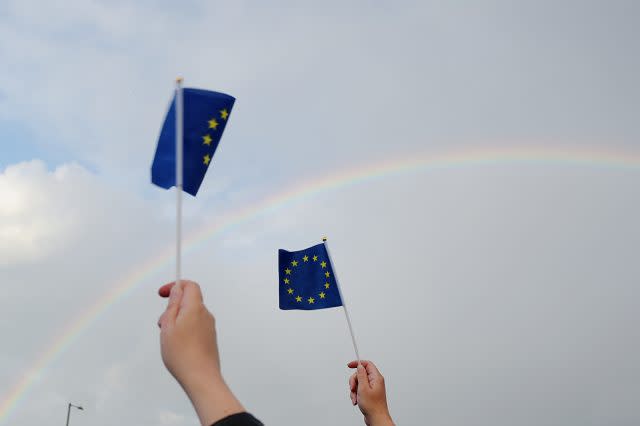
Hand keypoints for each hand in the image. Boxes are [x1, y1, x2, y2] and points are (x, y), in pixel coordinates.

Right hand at [158, 280, 243, 425]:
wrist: (201, 377)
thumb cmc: (182, 354)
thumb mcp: (168, 325)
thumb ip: (172, 305)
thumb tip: (177, 289)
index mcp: (195, 308)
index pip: (190, 286)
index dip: (175, 285)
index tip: (162, 293)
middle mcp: (205, 315)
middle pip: (189, 300)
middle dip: (173, 307)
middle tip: (163, 323)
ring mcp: (209, 327)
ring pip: (190, 314)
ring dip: (177, 320)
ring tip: (169, 338)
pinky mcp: (209, 338)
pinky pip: (195, 326)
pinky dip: (184, 329)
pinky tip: (178, 346)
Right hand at [348, 360, 393, 425]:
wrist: (376, 418)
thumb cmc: (373, 406)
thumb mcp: (363, 388)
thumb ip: (361, 375)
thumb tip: (360, 366)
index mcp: (376, 378)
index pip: (367, 364)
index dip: (358, 363)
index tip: (349, 365)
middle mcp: (375, 381)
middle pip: (361, 374)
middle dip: (354, 381)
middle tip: (353, 388)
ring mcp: (372, 388)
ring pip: (359, 383)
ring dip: (354, 390)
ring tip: (356, 398)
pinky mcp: (369, 393)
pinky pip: (360, 390)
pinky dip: (356, 395)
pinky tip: (357, 401)